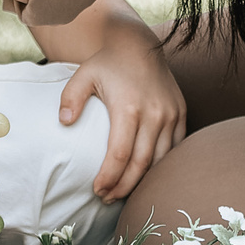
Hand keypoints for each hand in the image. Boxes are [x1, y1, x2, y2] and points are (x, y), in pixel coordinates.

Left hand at [59, 20, 187, 201]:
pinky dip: (161, 166)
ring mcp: (171, 115)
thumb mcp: (83, 75)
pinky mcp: (181, 114)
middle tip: (107, 199)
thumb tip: (64, 122)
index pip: (119, 155)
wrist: (139, 45)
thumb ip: (71, 98)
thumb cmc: (108, 64)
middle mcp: (154, 114)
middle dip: (123, 187)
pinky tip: (145, 175)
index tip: (97, 190)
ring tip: (123, 192)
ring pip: (160, 161)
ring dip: (142, 181)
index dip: (109, 177)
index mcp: (128, 108)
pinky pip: (175, 149)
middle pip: (140, 164)